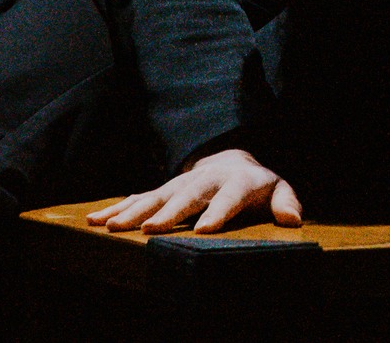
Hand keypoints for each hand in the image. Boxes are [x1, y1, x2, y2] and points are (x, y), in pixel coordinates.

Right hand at [83, 148, 301, 233]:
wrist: (232, 161)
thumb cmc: (258, 186)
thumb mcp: (277, 190)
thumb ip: (287, 202)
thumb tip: (293, 219)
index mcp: (237, 181)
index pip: (229, 196)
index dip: (218, 212)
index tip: (206, 229)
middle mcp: (205, 179)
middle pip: (186, 195)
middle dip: (168, 212)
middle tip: (151, 229)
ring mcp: (181, 182)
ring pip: (156, 195)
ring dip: (133, 211)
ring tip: (113, 226)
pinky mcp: (164, 189)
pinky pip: (138, 197)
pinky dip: (117, 208)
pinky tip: (97, 220)